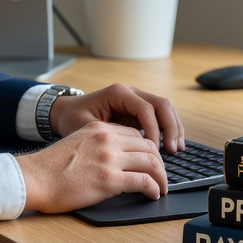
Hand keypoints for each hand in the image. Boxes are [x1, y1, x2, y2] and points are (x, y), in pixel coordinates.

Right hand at [16, 121, 168, 213]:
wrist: (35, 179)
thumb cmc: (50, 168)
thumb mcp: (76, 144)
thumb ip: (96, 145)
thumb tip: (114, 159)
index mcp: (99, 129)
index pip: (135, 134)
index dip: (146, 149)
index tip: (150, 162)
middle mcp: (107, 139)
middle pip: (148, 146)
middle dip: (159, 162)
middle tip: (160, 177)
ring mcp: (109, 158)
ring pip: (151, 162)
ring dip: (161, 177)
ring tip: (161, 188)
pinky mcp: (110, 180)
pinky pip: (144, 181)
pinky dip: (154, 188)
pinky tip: (153, 195)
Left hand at [50, 84, 184, 153]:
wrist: (65, 112)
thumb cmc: (72, 118)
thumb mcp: (84, 125)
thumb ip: (107, 133)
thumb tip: (129, 148)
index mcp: (118, 93)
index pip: (145, 108)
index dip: (153, 129)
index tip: (154, 150)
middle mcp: (130, 93)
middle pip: (161, 104)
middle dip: (170, 127)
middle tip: (172, 149)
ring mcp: (136, 100)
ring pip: (164, 109)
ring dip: (173, 128)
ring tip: (177, 149)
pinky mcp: (138, 110)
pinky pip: (159, 116)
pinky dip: (168, 129)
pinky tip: (171, 146)